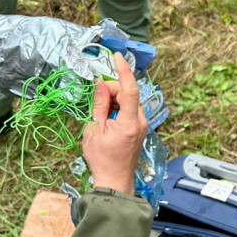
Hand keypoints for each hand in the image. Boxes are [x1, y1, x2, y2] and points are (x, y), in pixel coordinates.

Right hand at [82, 53, 147, 194]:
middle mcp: (141, 121)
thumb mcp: (94, 129)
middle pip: (127, 93)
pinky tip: (107, 118)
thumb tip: (101, 83)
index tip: (117, 56)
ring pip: (128, 100)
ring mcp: (142, 124)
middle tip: (96, 101)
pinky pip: (129, 109)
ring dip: (113, 100)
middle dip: (110, 90)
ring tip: (100, 115)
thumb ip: (99, 104)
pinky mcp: (140, 127)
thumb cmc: (102, 158)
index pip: (130, 89)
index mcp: (129, 122)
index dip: (124, 71)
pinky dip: (117, 107)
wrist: (114, 180)